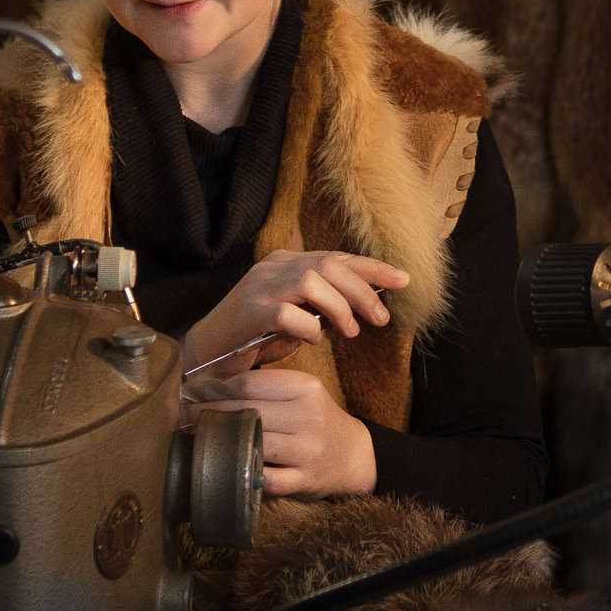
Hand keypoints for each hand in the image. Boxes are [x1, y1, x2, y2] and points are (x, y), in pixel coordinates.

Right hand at [181, 249, 408, 374]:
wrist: (206, 353)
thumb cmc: (254, 337)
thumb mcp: (296, 317)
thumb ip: (323, 307)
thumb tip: (363, 308)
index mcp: (287, 263)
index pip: (337, 257)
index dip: (372, 268)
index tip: (404, 280)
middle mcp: (274, 268)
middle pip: (330, 266)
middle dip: (363, 292)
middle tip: (381, 319)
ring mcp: (260, 287)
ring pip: (312, 282)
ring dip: (339, 308)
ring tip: (350, 332)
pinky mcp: (249, 312)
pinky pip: (288, 314)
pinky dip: (309, 327)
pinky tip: (314, 341)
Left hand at [186, 368, 375, 497]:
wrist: (352, 454)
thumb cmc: (317, 419)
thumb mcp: (301, 392)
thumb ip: (266, 387)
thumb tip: (210, 385)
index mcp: (305, 388)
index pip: (248, 384)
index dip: (214, 389)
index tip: (191, 393)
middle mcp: (308, 417)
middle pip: (246, 411)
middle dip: (208, 414)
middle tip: (182, 416)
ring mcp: (308, 451)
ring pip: (254, 442)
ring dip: (221, 443)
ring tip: (197, 439)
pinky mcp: (305, 480)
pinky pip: (267, 480)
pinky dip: (245, 475)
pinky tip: (226, 469)